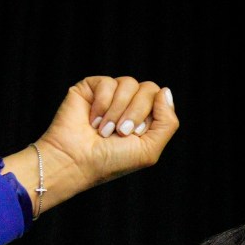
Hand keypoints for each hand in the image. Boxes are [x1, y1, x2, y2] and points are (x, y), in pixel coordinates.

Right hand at [1, 76, 178, 216]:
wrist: (76, 161)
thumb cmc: (111, 161)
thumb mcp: (149, 149)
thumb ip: (168, 122)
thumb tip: (165, 91)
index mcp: (144, 118)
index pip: (160, 98)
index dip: (149, 116)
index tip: (133, 135)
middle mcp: (129, 104)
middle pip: (148, 88)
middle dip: (135, 112)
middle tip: (119, 132)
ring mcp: (110, 95)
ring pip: (128, 83)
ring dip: (116, 111)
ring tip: (103, 130)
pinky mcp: (90, 88)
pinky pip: (107, 83)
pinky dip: (101, 104)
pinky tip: (92, 121)